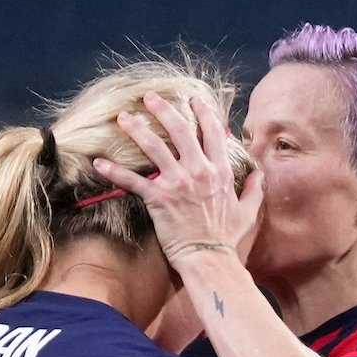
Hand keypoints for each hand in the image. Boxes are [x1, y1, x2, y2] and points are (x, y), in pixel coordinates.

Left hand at [93, 93, 262, 266]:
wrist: (209, 259)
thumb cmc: (227, 239)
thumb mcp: (248, 211)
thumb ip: (253, 189)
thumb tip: (258, 174)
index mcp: (220, 171)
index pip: (212, 133)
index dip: (202, 112)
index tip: (193, 99)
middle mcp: (199, 170)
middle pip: (180, 130)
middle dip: (164, 109)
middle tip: (149, 97)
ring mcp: (177, 182)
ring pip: (154, 146)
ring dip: (137, 129)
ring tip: (123, 117)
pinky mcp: (159, 198)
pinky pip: (132, 180)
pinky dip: (114, 171)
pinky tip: (98, 162)